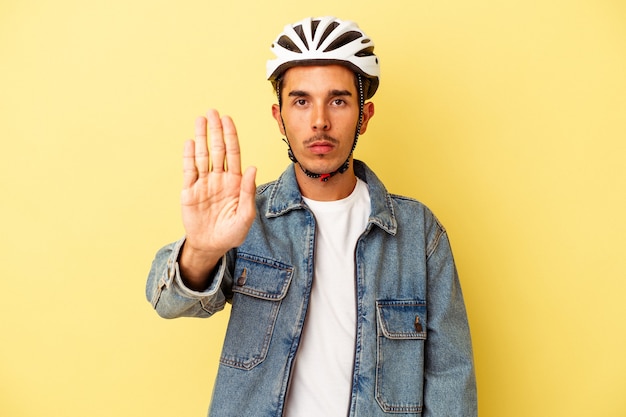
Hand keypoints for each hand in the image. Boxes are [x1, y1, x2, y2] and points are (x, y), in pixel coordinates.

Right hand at [179, 109, 256, 287]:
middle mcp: (219, 178)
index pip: (233, 154)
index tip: (228, 119)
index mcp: (235, 182)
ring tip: (200, 120)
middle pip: (217, 149)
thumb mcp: (246, 216)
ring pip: (202, 156)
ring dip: (201, 138)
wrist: (211, 246)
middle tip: (212, 111)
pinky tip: (191, 142)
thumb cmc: (232, 233)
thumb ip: (249, 192)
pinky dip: (189, 156)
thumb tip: (253, 168)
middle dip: (215, 130)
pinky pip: (189, 170)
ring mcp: (203, 183)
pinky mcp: (189, 191)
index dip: (230, 136)